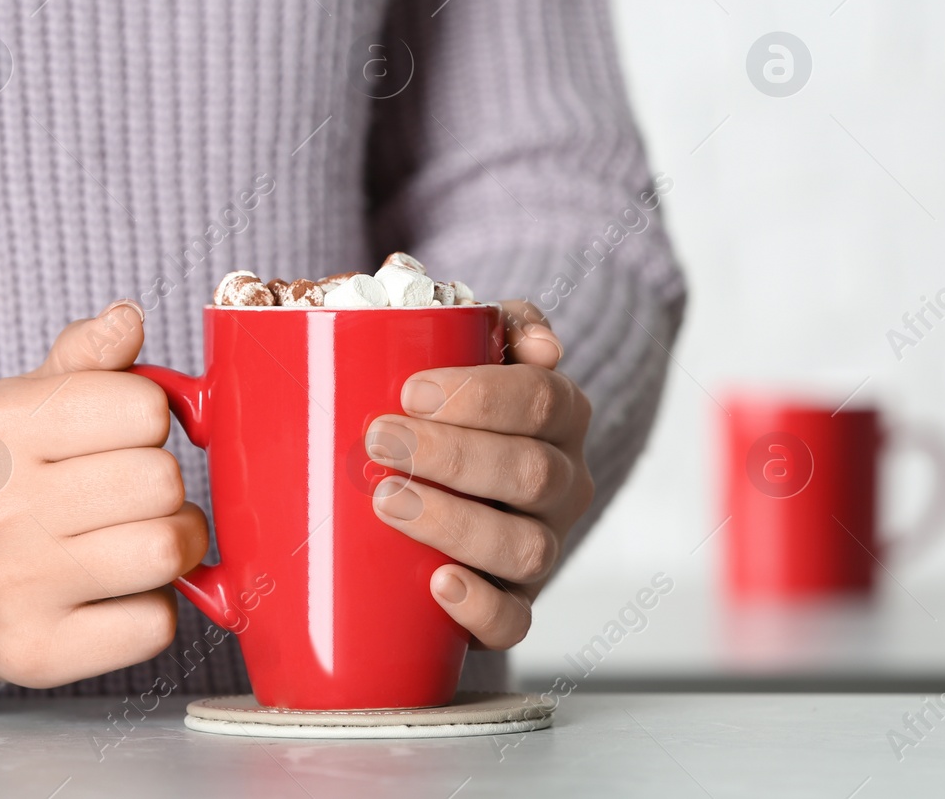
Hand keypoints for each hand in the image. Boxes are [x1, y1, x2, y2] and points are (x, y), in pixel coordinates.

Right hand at [0, 302, 208, 687]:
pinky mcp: (38, 654)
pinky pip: (154, 626)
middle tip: (129, 497)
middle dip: (164, 486)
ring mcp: (14, 587)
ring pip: (170, 550)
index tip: (119, 437)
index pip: (147, 408)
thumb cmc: (5, 478)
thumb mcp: (27, 402)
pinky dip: (150, 611)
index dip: (149, 420)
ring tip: (133, 540)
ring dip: (172, 546)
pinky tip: (112, 595)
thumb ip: (87, 357)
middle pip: (164, 481)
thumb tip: (129, 317)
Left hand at [367, 300, 592, 649]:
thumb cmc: (445, 408)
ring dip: (454, 523)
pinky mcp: (516, 602)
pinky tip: (438, 584)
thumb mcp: (469, 352)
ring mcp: (545, 546)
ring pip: (526, 548)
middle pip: (532, 473)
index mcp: (561, 414)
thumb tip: (542, 344)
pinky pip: (516, 621)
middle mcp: (565, 481)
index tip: (410, 391)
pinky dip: (480, 607)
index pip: (542, 398)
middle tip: (379, 441)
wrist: (439, 481)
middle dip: (451, 456)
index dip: (480, 397)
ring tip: (386, 501)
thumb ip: (495, 324)